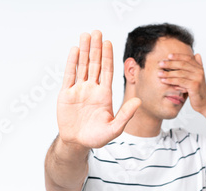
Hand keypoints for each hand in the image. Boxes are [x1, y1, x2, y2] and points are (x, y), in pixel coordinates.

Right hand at [57, 30, 140, 148]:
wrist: (77, 143)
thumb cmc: (96, 137)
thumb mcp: (114, 128)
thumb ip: (126, 115)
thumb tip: (139, 101)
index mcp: (104, 95)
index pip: (107, 71)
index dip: (108, 56)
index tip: (109, 42)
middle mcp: (92, 89)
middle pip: (95, 64)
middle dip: (96, 48)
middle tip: (97, 32)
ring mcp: (79, 90)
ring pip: (82, 66)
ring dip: (84, 51)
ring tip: (86, 35)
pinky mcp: (66, 94)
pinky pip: (69, 75)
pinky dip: (72, 62)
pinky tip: (75, 50)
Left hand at [157, 53, 205, 112]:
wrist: (204, 103)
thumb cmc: (197, 91)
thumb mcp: (196, 77)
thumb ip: (195, 67)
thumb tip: (197, 54)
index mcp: (199, 68)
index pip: (188, 58)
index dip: (178, 56)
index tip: (168, 56)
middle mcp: (199, 71)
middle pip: (182, 64)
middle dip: (170, 64)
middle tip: (160, 64)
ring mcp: (197, 78)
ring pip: (180, 73)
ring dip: (168, 73)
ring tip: (159, 73)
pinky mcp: (194, 86)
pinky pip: (180, 81)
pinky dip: (170, 81)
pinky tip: (164, 81)